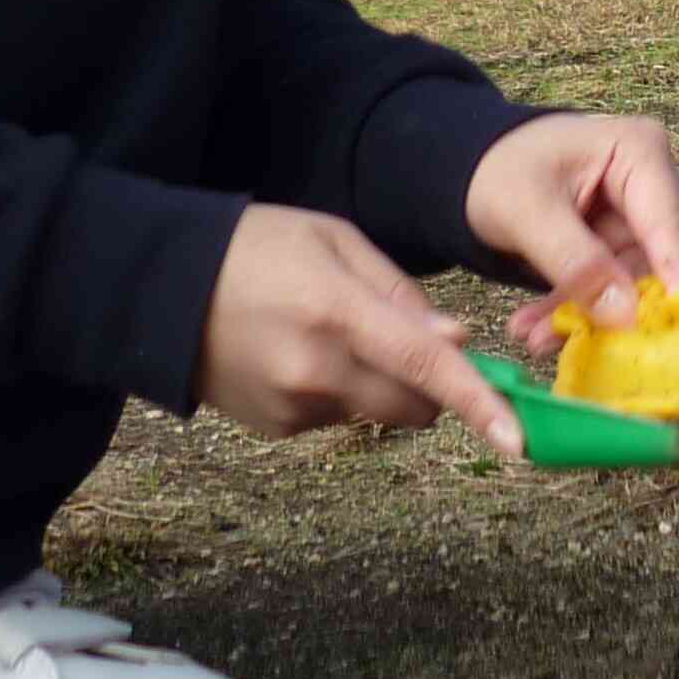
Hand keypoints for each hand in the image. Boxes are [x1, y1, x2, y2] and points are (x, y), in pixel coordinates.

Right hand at [194, 203, 524, 457]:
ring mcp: (291, 408)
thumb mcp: (334, 240)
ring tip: (328, 330)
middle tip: (415, 343)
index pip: (424, 365)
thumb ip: (399, 294)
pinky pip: (334, 417)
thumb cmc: (257, 245)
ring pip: (374, 410)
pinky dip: (337, 392)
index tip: (516, 439)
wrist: (161, 289)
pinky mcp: (274, 429)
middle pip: (412, 407)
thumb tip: (457, 340)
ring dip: (377, 383)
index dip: (476, 401)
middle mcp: (315, 371)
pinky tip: (298, 352)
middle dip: (432, 387)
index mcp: (337, 312)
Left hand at [466, 112, 678, 353]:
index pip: (670, 226)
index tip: (673, 335)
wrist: (471, 173)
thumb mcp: (526, 211)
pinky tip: (536, 331)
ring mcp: (641, 222)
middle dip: (631, 310)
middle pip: (674, 261)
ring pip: (642, 288)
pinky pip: (616, 297)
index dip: (676, 282)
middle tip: (591, 345)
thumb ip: (574, 261)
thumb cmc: (499, 169)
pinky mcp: (623, 253)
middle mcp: (656, 185)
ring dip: (593, 320)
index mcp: (640, 152)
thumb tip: (625, 315)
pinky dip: (578, 316)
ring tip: (535, 338)